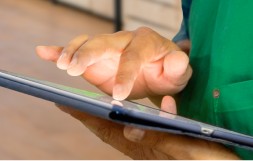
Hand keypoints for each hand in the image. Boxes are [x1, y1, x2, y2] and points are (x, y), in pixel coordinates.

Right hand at [37, 28, 191, 100]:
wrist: (161, 68)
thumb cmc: (169, 70)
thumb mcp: (180, 71)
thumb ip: (179, 66)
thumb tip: (176, 60)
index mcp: (145, 41)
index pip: (133, 56)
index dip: (126, 74)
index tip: (119, 94)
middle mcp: (123, 40)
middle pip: (103, 43)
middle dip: (88, 55)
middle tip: (75, 70)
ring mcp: (106, 47)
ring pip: (87, 43)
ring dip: (73, 52)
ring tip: (63, 67)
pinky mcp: (93, 57)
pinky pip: (75, 49)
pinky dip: (58, 50)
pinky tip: (42, 51)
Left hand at [56, 96, 239, 160]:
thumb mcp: (189, 150)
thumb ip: (161, 138)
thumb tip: (129, 126)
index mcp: (149, 151)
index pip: (109, 130)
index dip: (85, 115)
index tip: (63, 102)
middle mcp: (148, 151)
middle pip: (111, 131)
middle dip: (89, 115)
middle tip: (67, 100)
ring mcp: (157, 152)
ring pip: (124, 132)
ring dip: (105, 118)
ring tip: (88, 105)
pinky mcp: (168, 151)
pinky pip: (141, 133)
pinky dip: (128, 121)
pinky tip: (129, 114)